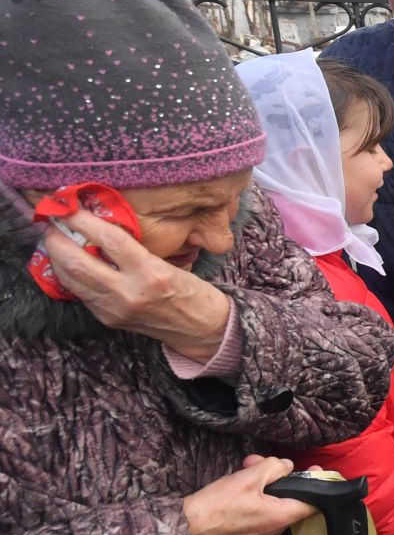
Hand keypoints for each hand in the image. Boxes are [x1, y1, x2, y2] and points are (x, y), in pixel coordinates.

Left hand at [42, 210, 232, 360]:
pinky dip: (68, 273)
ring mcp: (114, 309)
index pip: (109, 240)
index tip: (69, 204)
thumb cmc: (192, 290)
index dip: (84, 220)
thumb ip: (136, 250)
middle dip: (57, 239)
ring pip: (70, 278)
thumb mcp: (171, 264)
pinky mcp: (106, 319)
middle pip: (78, 262)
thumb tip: (102, 227)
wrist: (201, 330)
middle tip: (51, 222)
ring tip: (53, 238)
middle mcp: (129, 293)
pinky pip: (79, 291)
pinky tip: (67, 261)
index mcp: (152, 273)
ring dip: (55, 256)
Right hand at [182, 455, 316, 534]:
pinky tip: (238, 480)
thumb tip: (287, 467)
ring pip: (272, 501)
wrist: (187, 528)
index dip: (317, 484)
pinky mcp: (246, 532)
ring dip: (262, 481)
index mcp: (282, 517)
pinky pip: (259, 509)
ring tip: (246, 465)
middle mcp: (276, 529)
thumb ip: (274, 468)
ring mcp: (261, 532)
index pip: (313, 503)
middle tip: (262, 461)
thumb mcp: (250, 478)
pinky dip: (254, 494)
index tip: (315, 469)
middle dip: (278, 475)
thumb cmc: (219, 504)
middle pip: (290, 498)